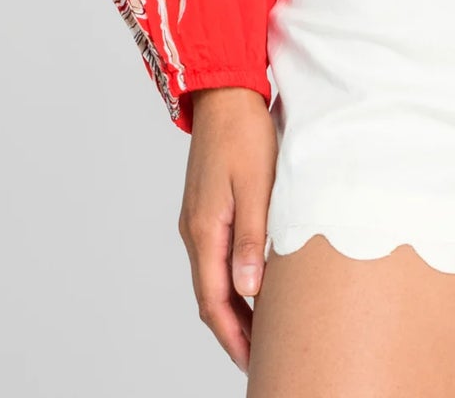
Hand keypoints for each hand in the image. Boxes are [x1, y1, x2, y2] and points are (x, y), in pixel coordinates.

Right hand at [178, 87, 276, 373]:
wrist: (225, 93)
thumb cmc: (245, 134)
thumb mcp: (257, 186)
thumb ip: (252, 239)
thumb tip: (247, 290)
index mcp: (205, 230)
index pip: (214, 301)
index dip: (233, 336)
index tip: (252, 362)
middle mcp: (195, 231)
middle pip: (209, 296)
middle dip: (231, 330)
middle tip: (258, 357)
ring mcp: (197, 220)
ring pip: (211, 278)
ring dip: (231, 307)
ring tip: (259, 330)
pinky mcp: (206, 208)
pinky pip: (214, 257)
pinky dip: (229, 281)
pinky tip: (250, 284)